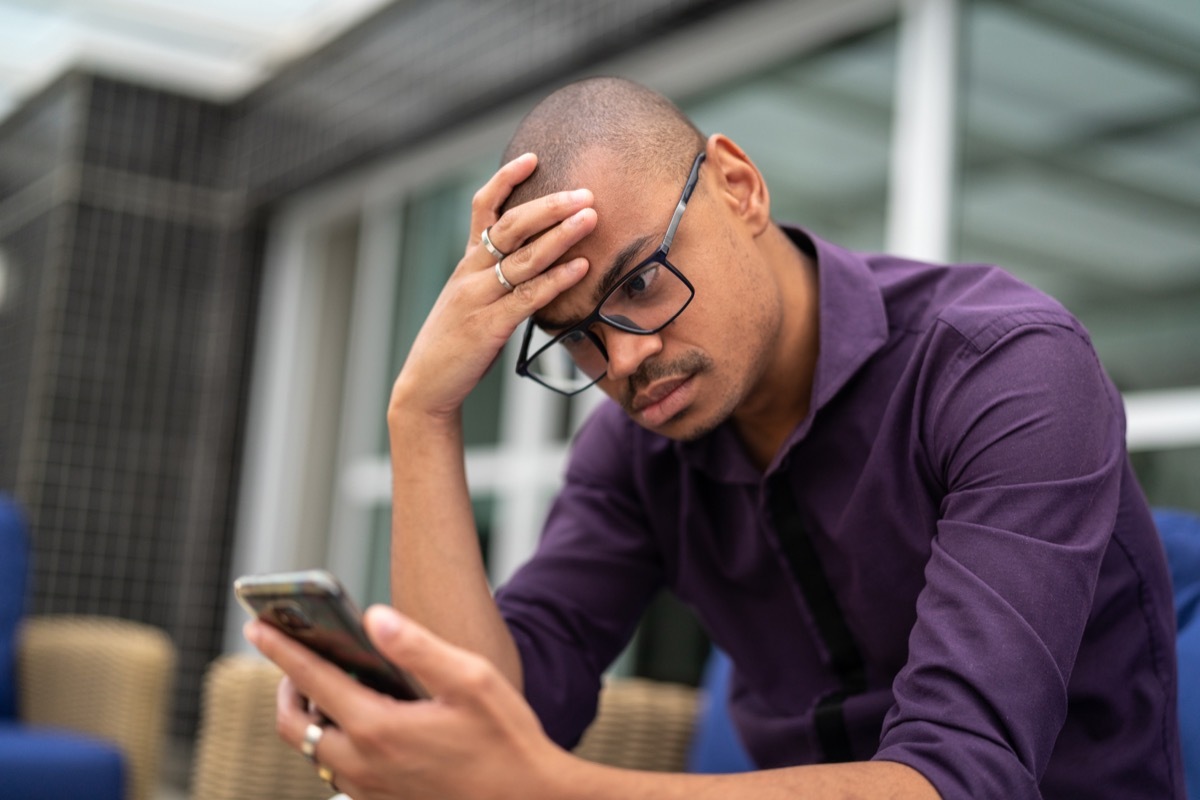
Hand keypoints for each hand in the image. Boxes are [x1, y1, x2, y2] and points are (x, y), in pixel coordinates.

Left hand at [246, 605, 571, 799]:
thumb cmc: (506, 738)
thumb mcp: (471, 679)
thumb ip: (417, 647)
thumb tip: (373, 617)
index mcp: (379, 728)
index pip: (312, 680)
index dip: (281, 649)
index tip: (256, 625)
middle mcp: (364, 764)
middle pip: (293, 725)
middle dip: (285, 688)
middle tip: (293, 660)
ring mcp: (370, 789)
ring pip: (313, 752)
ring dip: (308, 718)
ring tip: (328, 687)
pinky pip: (338, 771)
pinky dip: (332, 742)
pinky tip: (362, 723)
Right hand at [391, 153, 597, 421]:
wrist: (426, 384)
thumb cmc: (457, 342)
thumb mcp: (472, 299)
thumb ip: (498, 277)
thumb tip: (538, 261)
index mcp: (468, 262)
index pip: (484, 208)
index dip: (506, 180)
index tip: (534, 157)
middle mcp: (471, 272)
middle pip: (512, 226)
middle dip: (551, 205)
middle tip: (585, 192)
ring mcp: (478, 298)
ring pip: (524, 257)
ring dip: (561, 235)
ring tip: (592, 217)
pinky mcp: (488, 326)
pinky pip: (528, 297)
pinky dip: (556, 280)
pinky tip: (581, 267)